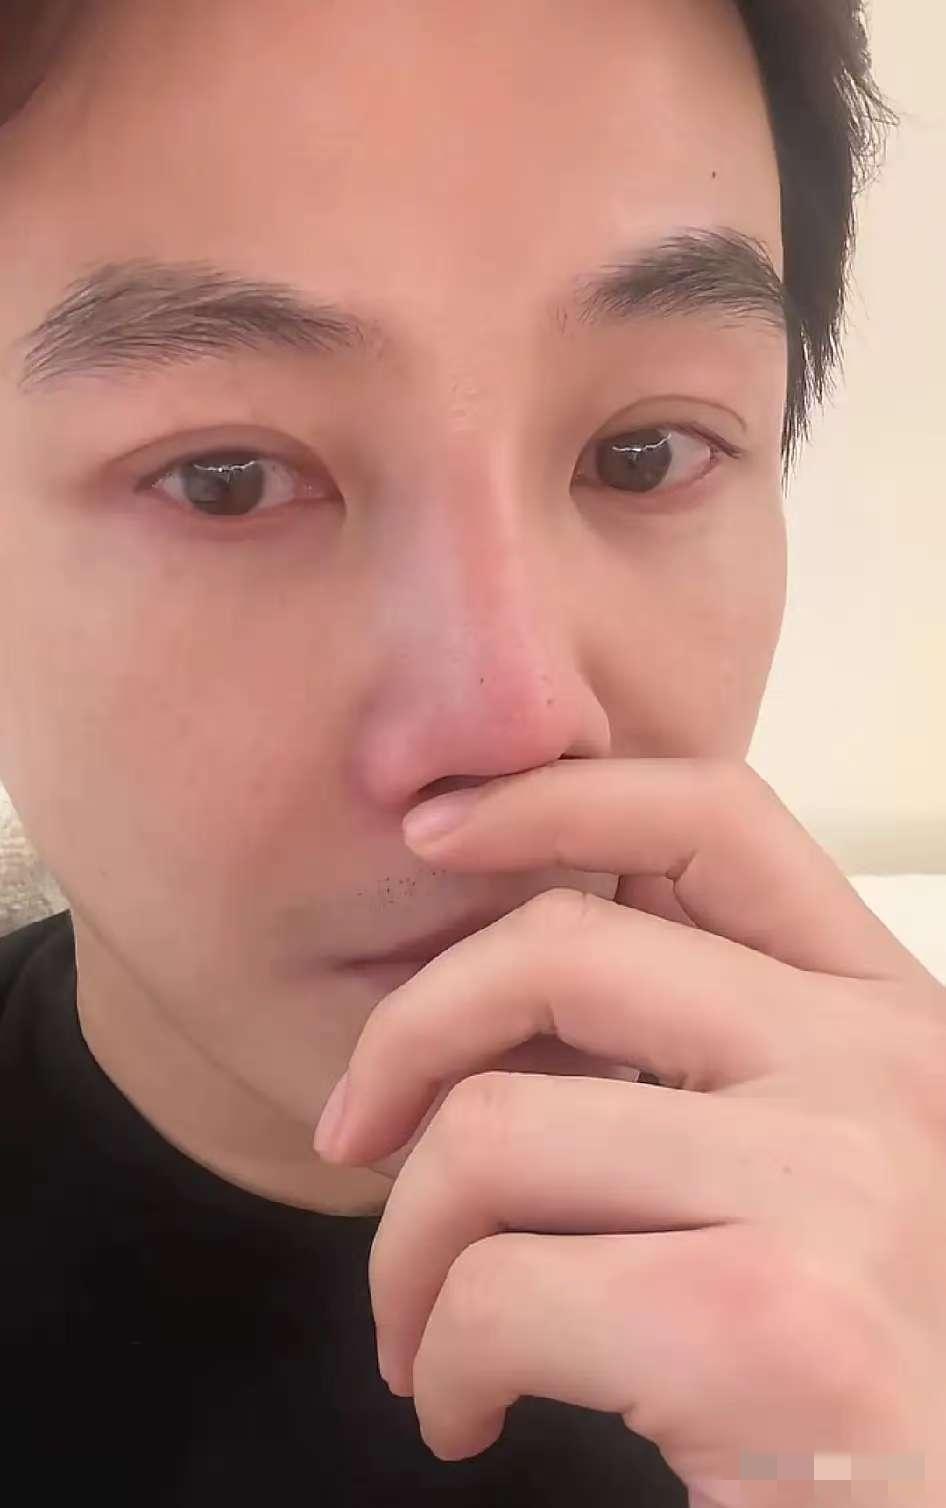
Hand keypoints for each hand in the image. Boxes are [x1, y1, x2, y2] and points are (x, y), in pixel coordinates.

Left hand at [314, 758, 945, 1505]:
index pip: (716, 819)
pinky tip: (466, 1408)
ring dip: (406, 1247)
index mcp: (891, 1019)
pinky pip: (496, 1292)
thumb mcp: (841, 1172)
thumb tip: (508, 1000)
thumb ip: (723, 1063)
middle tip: (357, 1133)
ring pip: (491, 1132)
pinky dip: (439, 1360)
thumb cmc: (883, 1376)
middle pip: (561, 948)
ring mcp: (836, 1187)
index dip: (552, 796)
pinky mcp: (770, 1328)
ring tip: (423, 1329)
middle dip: (407, 1034)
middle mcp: (881, 1072)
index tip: (432, 830)